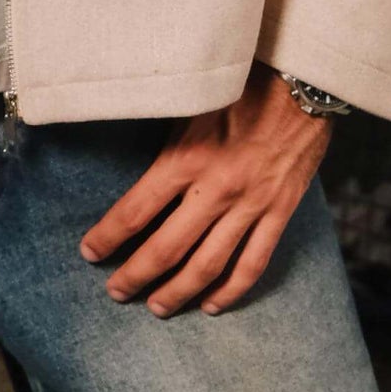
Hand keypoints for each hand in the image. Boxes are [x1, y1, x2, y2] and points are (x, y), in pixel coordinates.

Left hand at [78, 66, 331, 316]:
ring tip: (156, 308)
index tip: (89, 252)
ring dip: (179, 292)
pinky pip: (253, 263)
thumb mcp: (190, 107)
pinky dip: (231, 290)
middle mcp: (217, 188)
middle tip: (115, 292)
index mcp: (187, 158)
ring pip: (208, 266)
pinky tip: (212, 305)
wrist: (301, 83)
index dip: (107, 236)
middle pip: (167, 248)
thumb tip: (137, 183)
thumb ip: (168, 149)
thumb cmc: (239, 87)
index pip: (136, 210)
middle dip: (136, 275)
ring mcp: (251, 205)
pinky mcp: (279, 213)